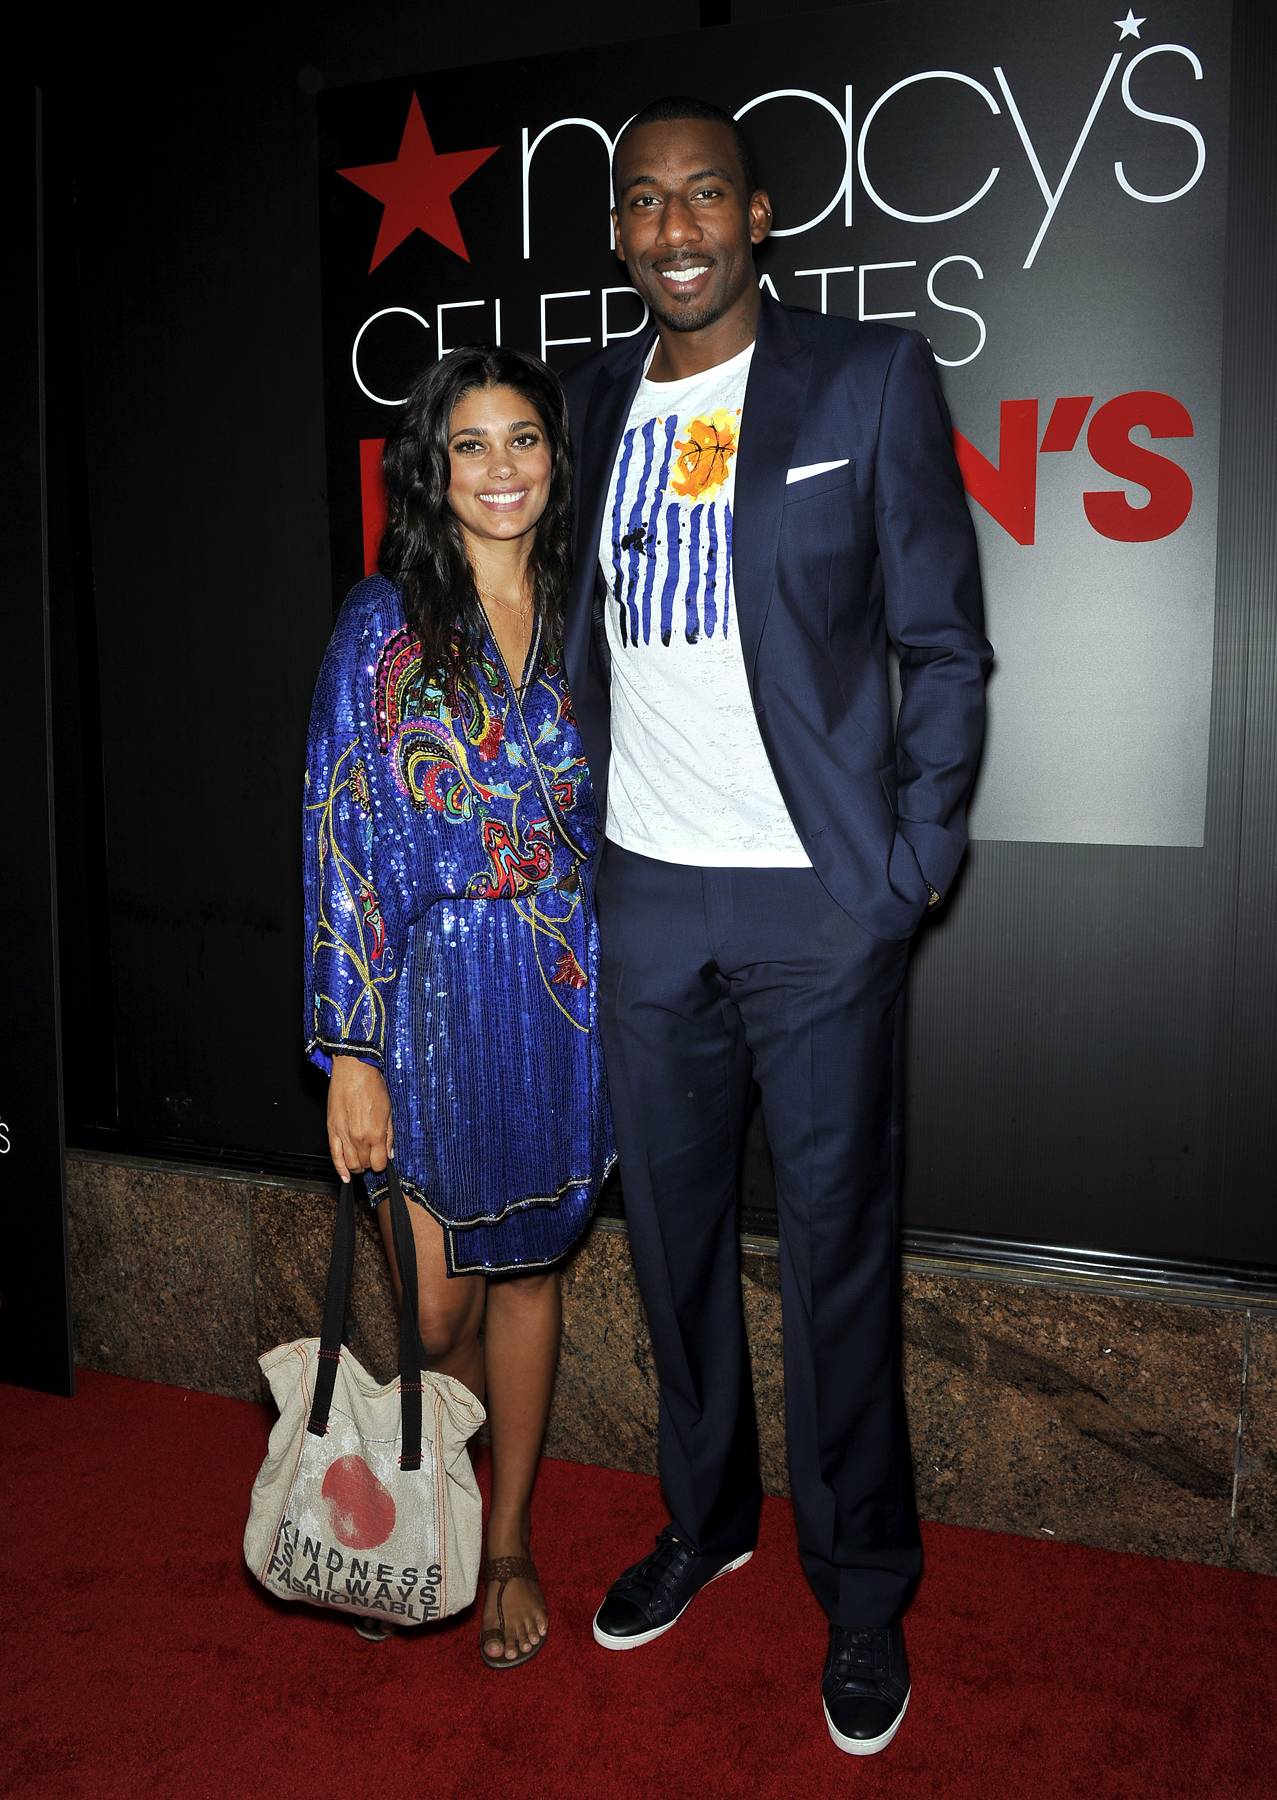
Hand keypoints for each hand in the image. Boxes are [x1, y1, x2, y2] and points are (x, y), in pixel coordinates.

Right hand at [327, 1057, 392, 1183]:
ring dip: (357, 1166)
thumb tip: (390, 1154)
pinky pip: (334, 1156)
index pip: (379, 1164)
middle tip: (372, 1155)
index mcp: (376, 1134)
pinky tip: (345, 1177)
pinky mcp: (332, 1131)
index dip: (382, 1164)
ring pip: (350, 1164)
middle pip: (364, 1165)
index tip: (382, 1159)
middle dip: (370, 1163)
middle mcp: (359, 1138)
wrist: (353, 1071)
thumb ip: (389, 1136)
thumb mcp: (389, 1111)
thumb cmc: (373, 1087)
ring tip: (361, 1161)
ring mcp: (344, 1136)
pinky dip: (340, 1169)